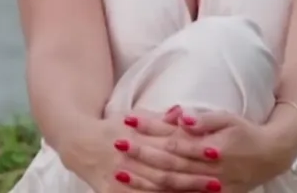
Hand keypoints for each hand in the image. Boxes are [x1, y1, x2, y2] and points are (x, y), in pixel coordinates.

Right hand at [63, 109, 212, 192]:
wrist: (79, 144)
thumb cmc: (113, 128)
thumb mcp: (134, 116)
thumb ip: (159, 119)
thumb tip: (182, 113)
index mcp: (136, 135)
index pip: (169, 143)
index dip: (192, 149)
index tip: (215, 153)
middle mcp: (129, 157)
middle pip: (165, 169)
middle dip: (193, 177)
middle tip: (217, 181)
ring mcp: (120, 177)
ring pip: (155, 187)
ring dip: (180, 192)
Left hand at [136, 108, 289, 192]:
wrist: (269, 157)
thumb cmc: (245, 132)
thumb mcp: (228, 119)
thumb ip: (204, 120)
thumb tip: (180, 117)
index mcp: (212, 148)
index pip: (174, 140)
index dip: (151, 131)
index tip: (129, 122)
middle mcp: (209, 170)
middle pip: (168, 164)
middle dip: (141, 154)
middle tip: (118, 144)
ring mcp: (208, 187)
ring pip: (171, 185)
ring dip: (144, 178)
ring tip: (121, 170)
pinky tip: (142, 189)